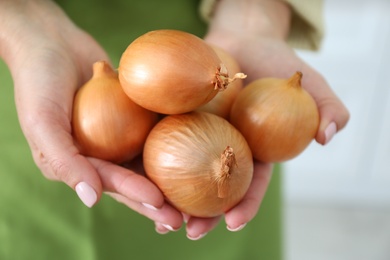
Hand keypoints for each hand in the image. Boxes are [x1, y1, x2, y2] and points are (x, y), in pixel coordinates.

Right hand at [0, 0, 183, 229]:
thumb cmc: (39, 82)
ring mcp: (120, 135)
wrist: (52, 41)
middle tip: (185, 217)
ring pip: (150, 158)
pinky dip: (174, 137)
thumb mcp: (42, 122)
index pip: (111, 183)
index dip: (135, 196)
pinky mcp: (135, 116)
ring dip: (173, 175)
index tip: (161, 204)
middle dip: (159, 200)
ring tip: (198, 192)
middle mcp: (102, 154)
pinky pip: (155, 128)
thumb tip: (92, 199)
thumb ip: (64, 161)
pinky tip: (198, 146)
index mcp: (79, 164)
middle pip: (135, 180)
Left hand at [173, 0, 349, 238]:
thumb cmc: (275, 62)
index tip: (234, 221)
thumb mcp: (307, 82)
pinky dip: (155, 159)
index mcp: (255, 150)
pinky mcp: (178, 120)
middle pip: (214, 186)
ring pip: (185, 171)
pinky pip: (165, 141)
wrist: (242, 40)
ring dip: (174, 196)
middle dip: (203, 212)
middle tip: (191, 231)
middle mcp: (225, 148)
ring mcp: (200, 136)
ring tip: (161, 217)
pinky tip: (141, 175)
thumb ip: (324, 104)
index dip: (245, 203)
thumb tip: (329, 134)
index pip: (252, 183)